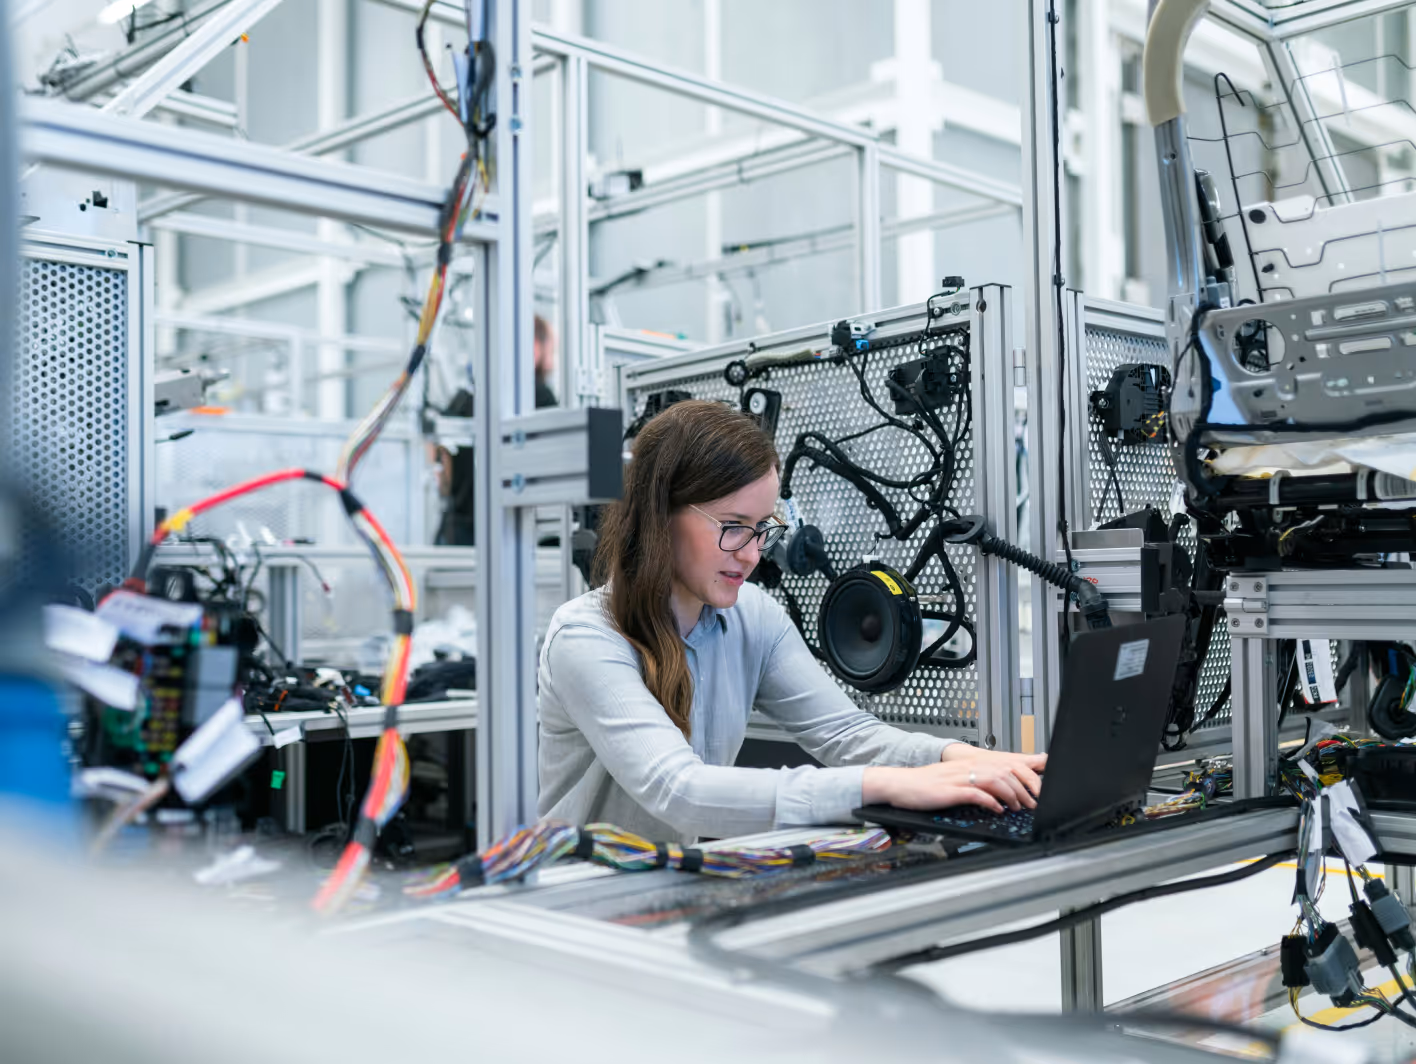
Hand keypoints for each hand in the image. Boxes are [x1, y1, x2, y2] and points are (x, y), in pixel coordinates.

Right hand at [862, 749, 1045, 813]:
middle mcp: (966, 767)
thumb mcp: (953, 779)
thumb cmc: (924, 785)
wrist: (900, 784)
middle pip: (1005, 771)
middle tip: (1031, 803)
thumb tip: (996, 792)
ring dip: (1011, 795)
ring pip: (995, 780)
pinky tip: (997, 809)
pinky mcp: (950, 791)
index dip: (1024, 776)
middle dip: (1023, 788)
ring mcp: (959, 778)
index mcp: (969, 763)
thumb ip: (974, 782)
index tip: (1035, 790)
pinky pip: (977, 794)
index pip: (1004, 764)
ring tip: (1017, 807)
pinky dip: (991, 802)